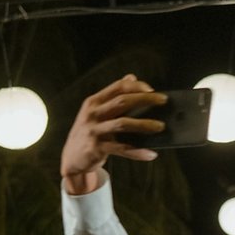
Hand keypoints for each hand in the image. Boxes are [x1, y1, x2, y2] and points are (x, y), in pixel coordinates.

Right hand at [59, 75, 164, 193]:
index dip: (136, 86)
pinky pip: (122, 149)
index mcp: (93, 102)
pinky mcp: (97, 148)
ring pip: (123, 124)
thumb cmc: (89, 132)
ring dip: (144, 124)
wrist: (71, 158)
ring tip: (161, 126)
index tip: (152, 89)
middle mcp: (92, 114)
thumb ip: (113, 96)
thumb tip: (131, 77)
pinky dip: (138, 152)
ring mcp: (94, 131)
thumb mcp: (96, 112)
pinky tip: (151, 153)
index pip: (117, 87)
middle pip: (122, 101)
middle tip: (163, 101)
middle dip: (145, 100)